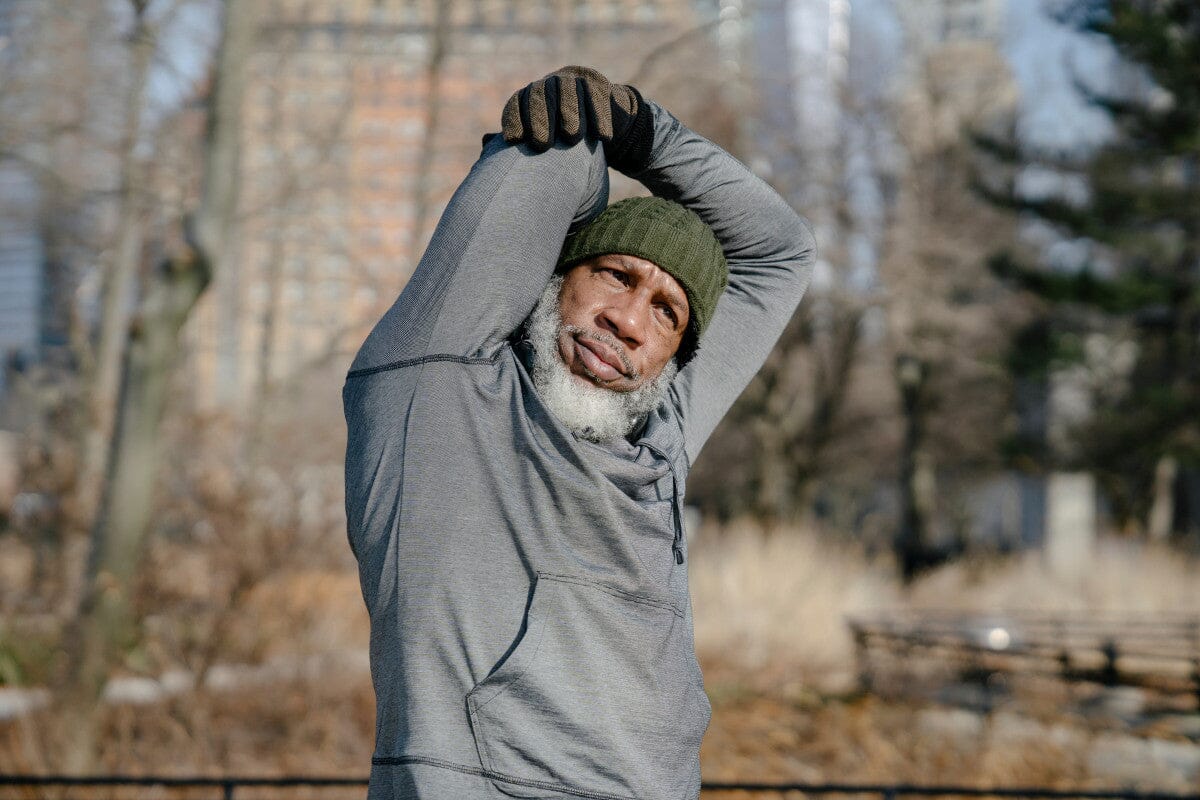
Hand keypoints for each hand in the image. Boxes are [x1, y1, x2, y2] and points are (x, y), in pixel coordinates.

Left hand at [501, 65, 653, 171]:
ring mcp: (572, 81)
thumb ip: (517, 140)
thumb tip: (485, 143)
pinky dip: (598, 115)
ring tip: (572, 138)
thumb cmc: (562, 134)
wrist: (600, 118)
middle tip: (542, 145)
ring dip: (569, 113)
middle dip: (539, 118)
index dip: (513, 119)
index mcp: (529, 98)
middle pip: (539, 95)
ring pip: (567, 90)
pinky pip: (596, 96)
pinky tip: (601, 137)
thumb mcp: (542, 138)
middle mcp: (547, 85)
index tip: (513, 141)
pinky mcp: (597, 84)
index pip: (516, 103)